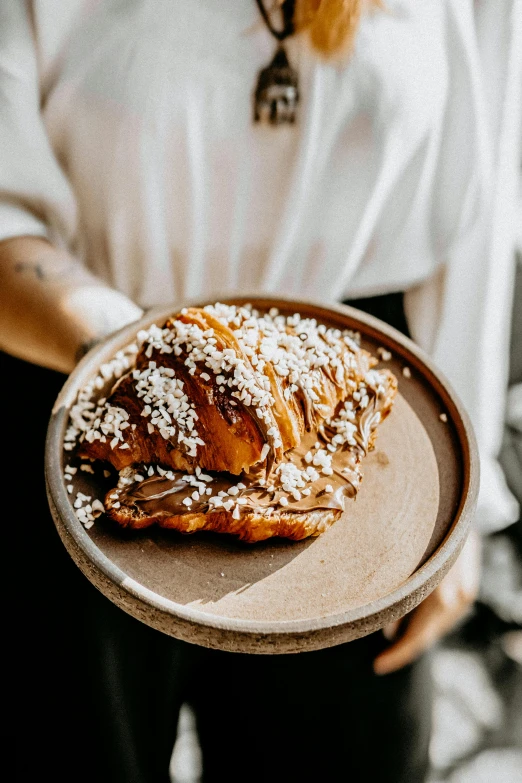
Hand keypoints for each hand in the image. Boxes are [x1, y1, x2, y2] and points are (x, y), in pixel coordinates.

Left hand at [373, 527, 481, 674]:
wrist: (454, 506)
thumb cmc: (419, 530)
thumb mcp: (400, 562)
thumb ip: (395, 594)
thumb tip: (387, 629)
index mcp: (438, 596)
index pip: (417, 638)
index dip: (397, 655)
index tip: (378, 667)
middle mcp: (456, 598)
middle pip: (428, 634)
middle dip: (404, 646)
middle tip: (382, 659)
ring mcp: (465, 592)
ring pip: (438, 624)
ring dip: (417, 632)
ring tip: (392, 637)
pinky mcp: (468, 585)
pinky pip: (446, 612)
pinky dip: (429, 618)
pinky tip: (412, 617)